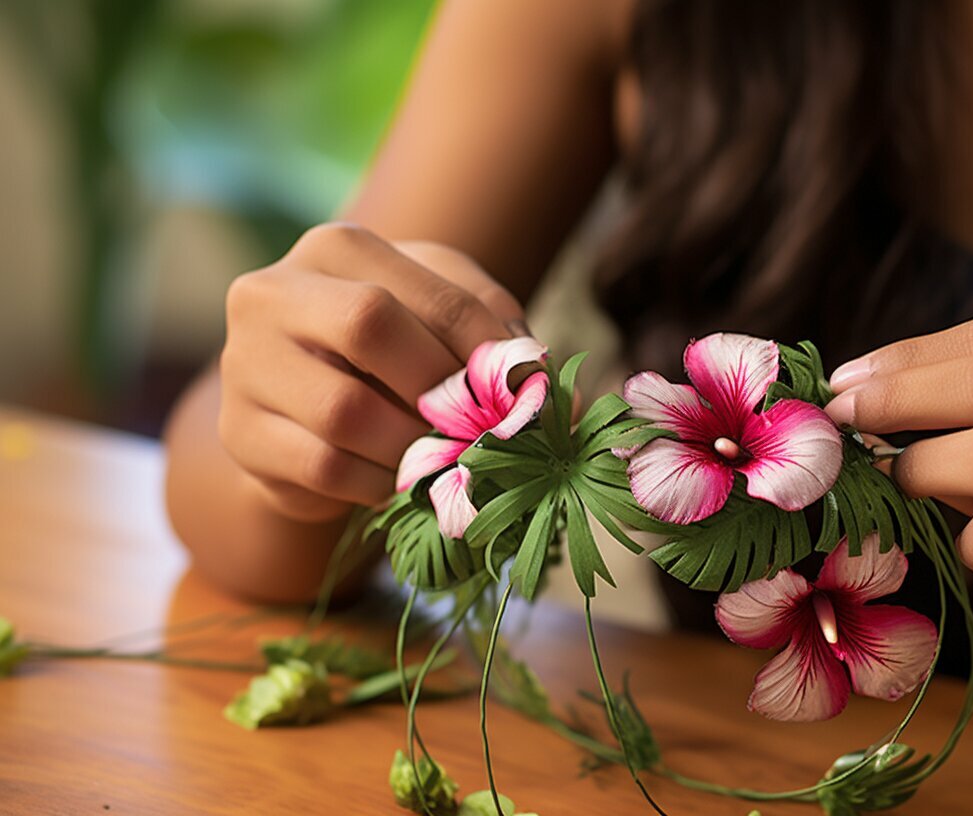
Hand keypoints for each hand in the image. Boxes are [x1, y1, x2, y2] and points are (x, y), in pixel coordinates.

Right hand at [219, 223, 526, 522]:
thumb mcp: (452, 322)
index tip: (528, 396)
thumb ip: (506, 345)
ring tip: (447, 458)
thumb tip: (566, 406)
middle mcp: (273, 291)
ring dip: (415, 447)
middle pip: (370, 326)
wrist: (313, 408)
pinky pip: (324, 468)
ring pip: (345, 411)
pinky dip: (379, 483)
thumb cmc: (400, 350)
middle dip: (443, 389)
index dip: (491, 354)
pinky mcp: (239, 434)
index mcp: (337, 248)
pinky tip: (399, 480)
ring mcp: (245, 363)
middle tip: (484, 429)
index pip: (434, 296)